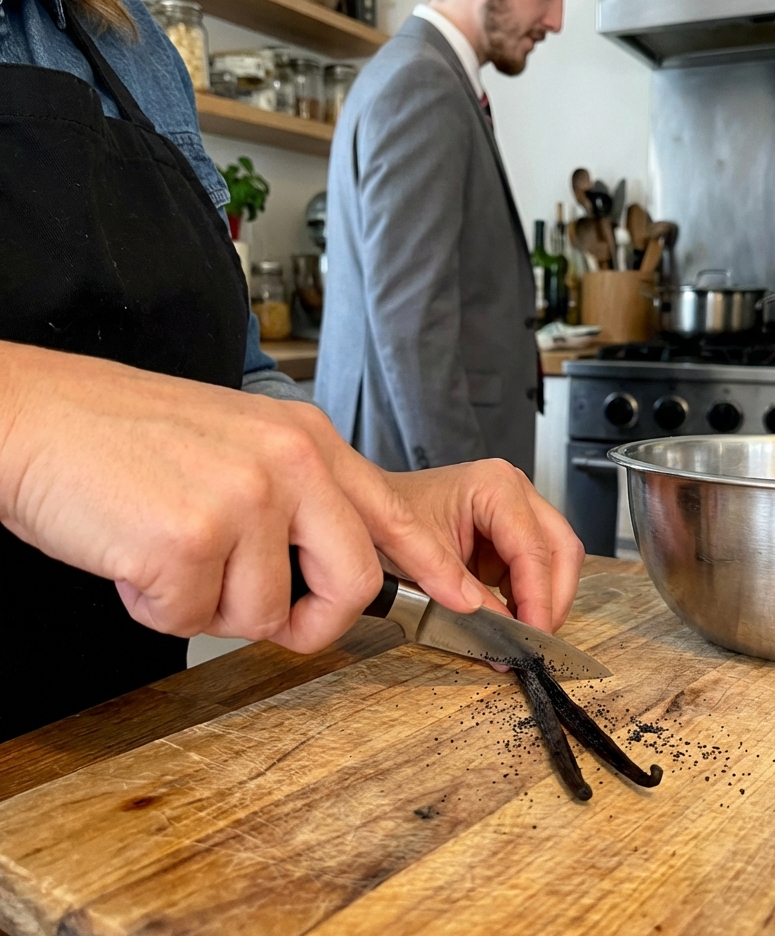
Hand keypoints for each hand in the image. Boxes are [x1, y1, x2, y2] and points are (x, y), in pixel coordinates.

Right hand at [0, 343, 485, 653]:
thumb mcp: (238, 443)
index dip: (432, 566)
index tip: (468, 600)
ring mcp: (243, 498)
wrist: (33, 416)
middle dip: (310, 621)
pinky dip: (157, 604)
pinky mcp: (188, 540)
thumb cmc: (126, 434)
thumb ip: (296, 499)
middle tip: (266, 617)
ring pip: (260, 613)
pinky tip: (134, 553)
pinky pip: (191, 619)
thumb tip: (321, 573)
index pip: (391, 512)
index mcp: (306, 439)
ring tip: (166, 546)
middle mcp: (289, 462)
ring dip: (207, 602)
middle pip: (351, 582)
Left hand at [364, 460, 585, 632]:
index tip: (533, 635)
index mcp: (494, 486)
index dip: (539, 598)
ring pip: (556, 558)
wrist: (365, 507)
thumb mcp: (420, 558)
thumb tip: (501, 635)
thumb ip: (463, 595)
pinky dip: (528, 594)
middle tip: (535, 638)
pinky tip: (509, 615)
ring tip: (520, 631)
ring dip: (542, 597)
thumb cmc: (384, 517)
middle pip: (560, 550)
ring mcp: (515, 507)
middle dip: (552, 599)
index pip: (533, 549)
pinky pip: (536, 565)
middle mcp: (513, 489)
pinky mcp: (510, 530)